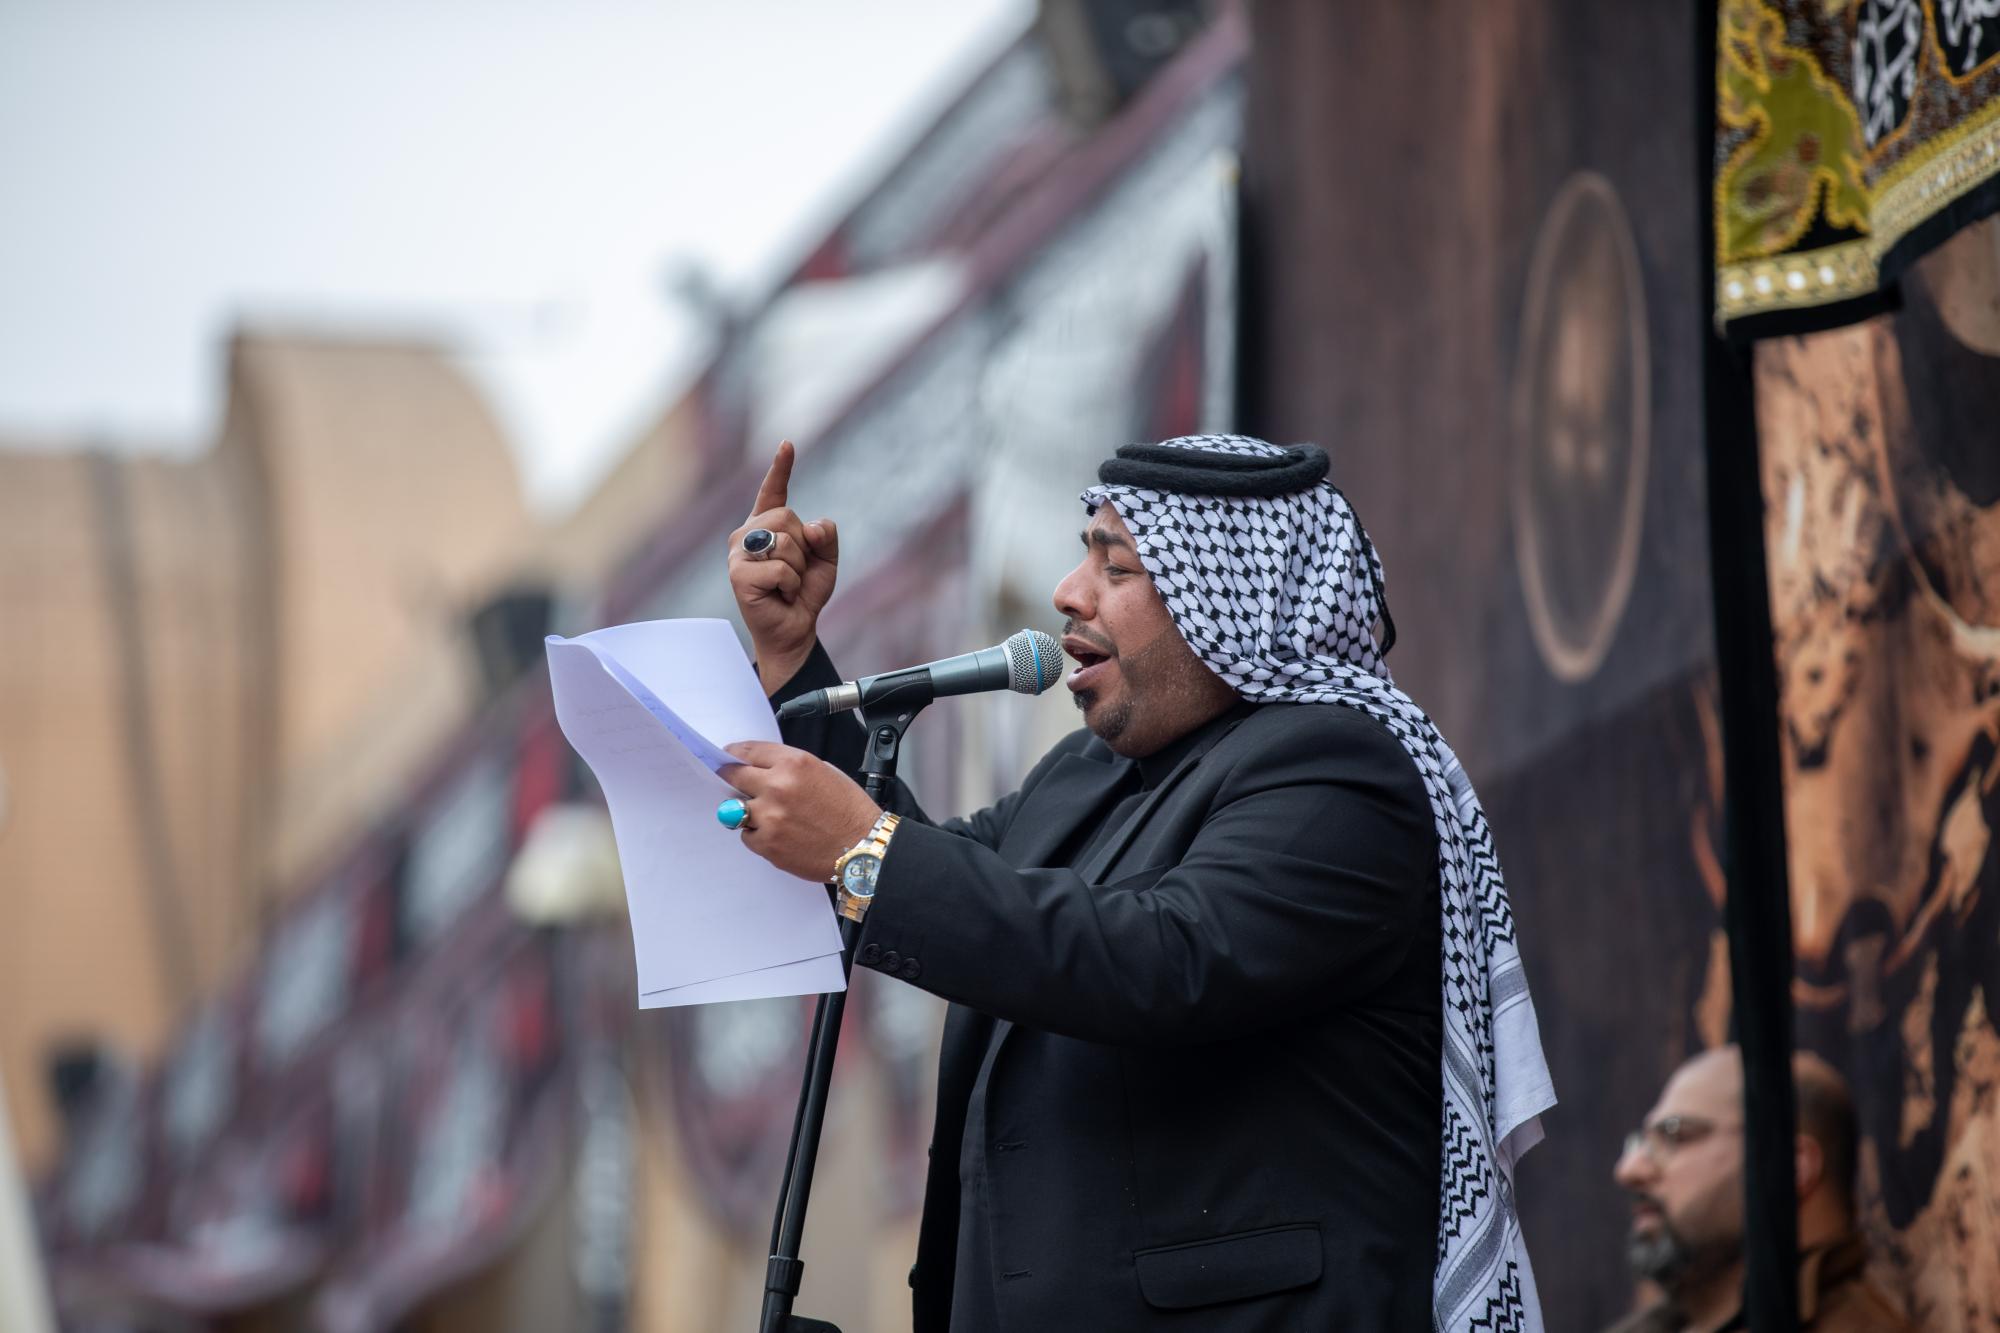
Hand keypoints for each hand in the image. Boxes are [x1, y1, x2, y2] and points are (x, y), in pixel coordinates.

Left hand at [721, 741, 879, 881]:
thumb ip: (788, 768)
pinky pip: (747, 835)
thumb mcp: (824, 771)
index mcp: (794, 764)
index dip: (735, 753)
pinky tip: (780, 834)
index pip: (749, 751)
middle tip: (730, 780)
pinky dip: (758, 835)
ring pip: (736, 809)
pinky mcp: (767, 844)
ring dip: (748, 811)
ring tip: (771, 816)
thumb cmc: (849, 811)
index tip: (728, 756)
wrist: (863, 847)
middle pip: (734, 776)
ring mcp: (769, 817)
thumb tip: (760, 769)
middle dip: (731, 777)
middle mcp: (778, 787)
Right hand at [728, 441, 840, 692]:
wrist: (794, 630)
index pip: (774, 492)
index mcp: (767, 526)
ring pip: (785, 541)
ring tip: (787, 585)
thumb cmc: (804, 595)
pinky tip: (781, 595)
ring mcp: (739, 554)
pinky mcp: (739, 575)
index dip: (781, 468)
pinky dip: (791, 584)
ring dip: (799, 569)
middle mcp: (747, 535)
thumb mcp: (826, 560)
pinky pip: (781, 568)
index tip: (788, 444)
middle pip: (787, 517)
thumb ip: (824, 536)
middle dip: (803, 546)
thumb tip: (809, 526)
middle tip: (795, 572)